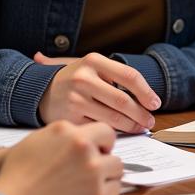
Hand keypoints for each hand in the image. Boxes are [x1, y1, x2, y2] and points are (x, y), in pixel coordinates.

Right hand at [0, 121, 122, 194]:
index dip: (98, 140)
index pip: (99, 128)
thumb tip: (75, 138)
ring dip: (107, 173)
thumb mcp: (33, 143)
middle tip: (94, 166)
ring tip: (90, 183)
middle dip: (104, 152)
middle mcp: (82, 146)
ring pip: (117, 166)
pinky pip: (115, 188)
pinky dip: (106, 192)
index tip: (94, 149)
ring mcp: (92, 170)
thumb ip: (59, 137)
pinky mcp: (97, 194)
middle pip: (110, 142)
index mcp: (66, 131)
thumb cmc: (16, 179)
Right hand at [34, 51, 160, 132]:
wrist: (39, 91)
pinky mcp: (70, 118)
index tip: (155, 103)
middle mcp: (84, 78)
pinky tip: (119, 133)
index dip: (146, 92)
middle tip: (150, 121)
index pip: (129, 76)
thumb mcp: (94, 68)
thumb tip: (151, 99)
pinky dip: (112, 133)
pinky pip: (99, 128)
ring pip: (113, 117)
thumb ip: (119, 77)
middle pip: (123, 100)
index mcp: (94, 61)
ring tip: (139, 127)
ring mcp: (76, 99)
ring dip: (131, 125)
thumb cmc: (75, 80)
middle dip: (141, 113)